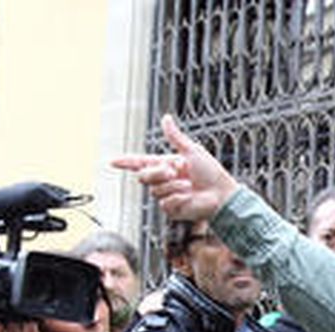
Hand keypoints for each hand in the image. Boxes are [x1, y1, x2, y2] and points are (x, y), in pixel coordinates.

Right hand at [111, 115, 240, 223]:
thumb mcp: (192, 150)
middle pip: (144, 176)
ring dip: (173, 186)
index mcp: (166, 165)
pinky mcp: (172, 209)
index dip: (126, 162)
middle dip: (157, 172)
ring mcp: (167, 195)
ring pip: (155, 190)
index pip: (140, 163)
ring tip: (188, 185)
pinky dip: (178, 199)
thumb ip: (175, 136)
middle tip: (174, 171)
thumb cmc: (211, 173)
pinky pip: (165, 203)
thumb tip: (166, 118)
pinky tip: (188, 197)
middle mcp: (164, 181)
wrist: (221, 195)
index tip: (112, 161)